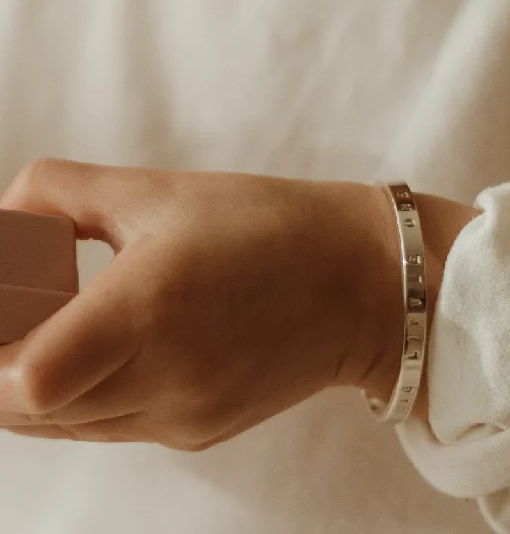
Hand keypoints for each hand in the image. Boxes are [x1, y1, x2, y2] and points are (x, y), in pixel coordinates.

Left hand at [0, 160, 476, 448]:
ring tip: (80, 319)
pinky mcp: (200, 431)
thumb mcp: (162, 189)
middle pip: (24, 407)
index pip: (22, 375)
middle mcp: (164, 375)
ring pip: (62, 424)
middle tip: (31, 302)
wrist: (363, 281)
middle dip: (3, 358)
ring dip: (40, 381)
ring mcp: (183, 414)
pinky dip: (88, 395)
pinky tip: (124, 344)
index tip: (7, 296)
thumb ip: (61, 193)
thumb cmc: (270, 225)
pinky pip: (111, 426)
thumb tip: (6, 219)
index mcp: (151, 304)